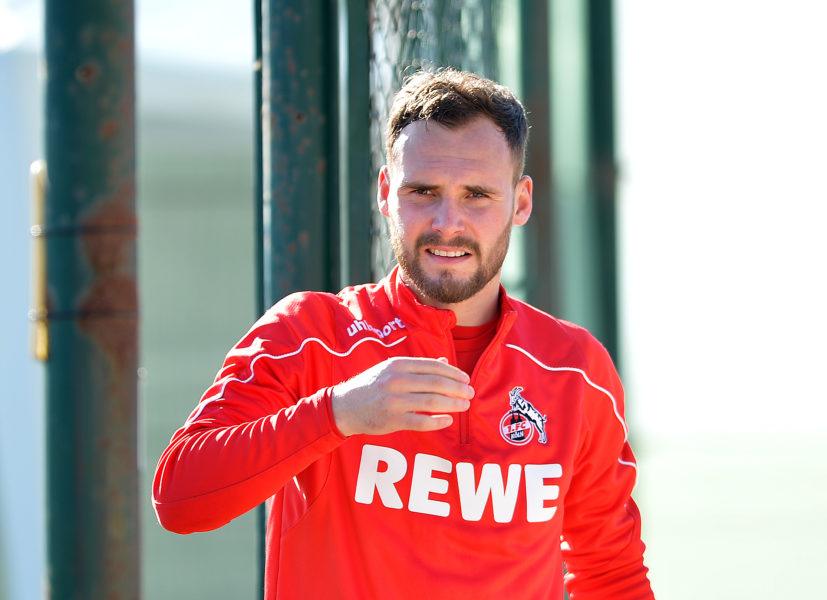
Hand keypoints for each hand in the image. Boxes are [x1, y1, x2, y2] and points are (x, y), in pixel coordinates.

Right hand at [331, 357, 473, 436]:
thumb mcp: (391, 370)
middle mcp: (396, 380)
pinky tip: (448, 420)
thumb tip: (445, 363)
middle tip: (470, 393)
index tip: (466, 379)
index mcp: (398, 365)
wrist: (344, 407)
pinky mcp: (392, 420)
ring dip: (453, 404)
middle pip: (436, 383)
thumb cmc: (371, 386)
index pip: (433, 367)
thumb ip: (418, 367)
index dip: (453, 373)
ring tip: (465, 405)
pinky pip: (421, 421)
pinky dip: (438, 421)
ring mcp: (393, 401)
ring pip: (432, 401)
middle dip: (458, 388)